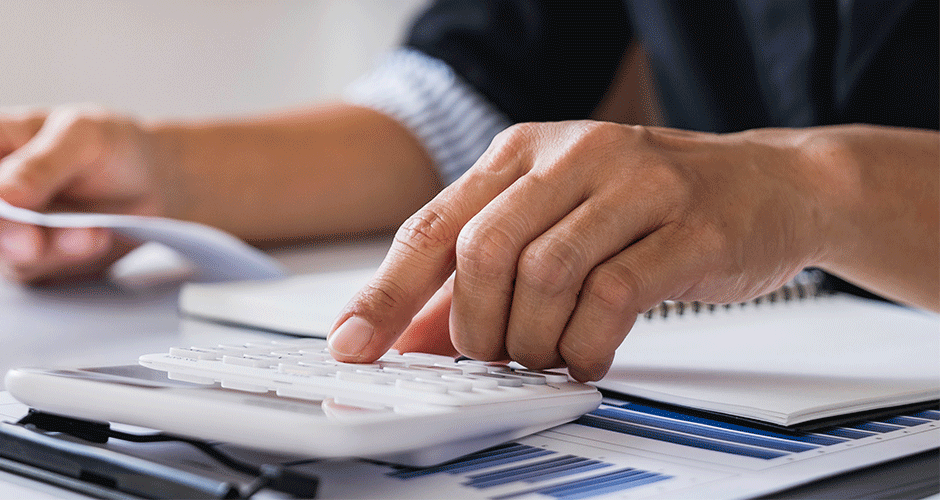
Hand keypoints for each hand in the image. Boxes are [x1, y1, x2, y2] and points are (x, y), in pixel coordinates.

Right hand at [0, 105, 169, 283]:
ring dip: (42, 246)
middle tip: (31, 237)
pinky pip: (29, 270)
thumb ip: (36, 165)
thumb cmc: (106, 145)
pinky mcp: (22, 261)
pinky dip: (63, 257)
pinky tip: (91, 238)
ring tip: (87, 230)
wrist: (149, 184)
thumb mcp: (80, 135)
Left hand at [329, 121, 843, 380]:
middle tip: (488, 358)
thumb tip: (407, 336)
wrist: (774, 185)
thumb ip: (480, 276)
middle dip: (472, 324)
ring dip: (530, 338)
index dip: (386, 292)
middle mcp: (572, 155)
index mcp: (522, 151)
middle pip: (482, 251)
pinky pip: (614, 294)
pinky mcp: (688, 225)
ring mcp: (634, 185)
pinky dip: (587, 341)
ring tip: (541, 359)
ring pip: (544, 274)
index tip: (354, 342)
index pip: (432, 226)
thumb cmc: (651, 207)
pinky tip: (586, 357)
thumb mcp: (554, 223)